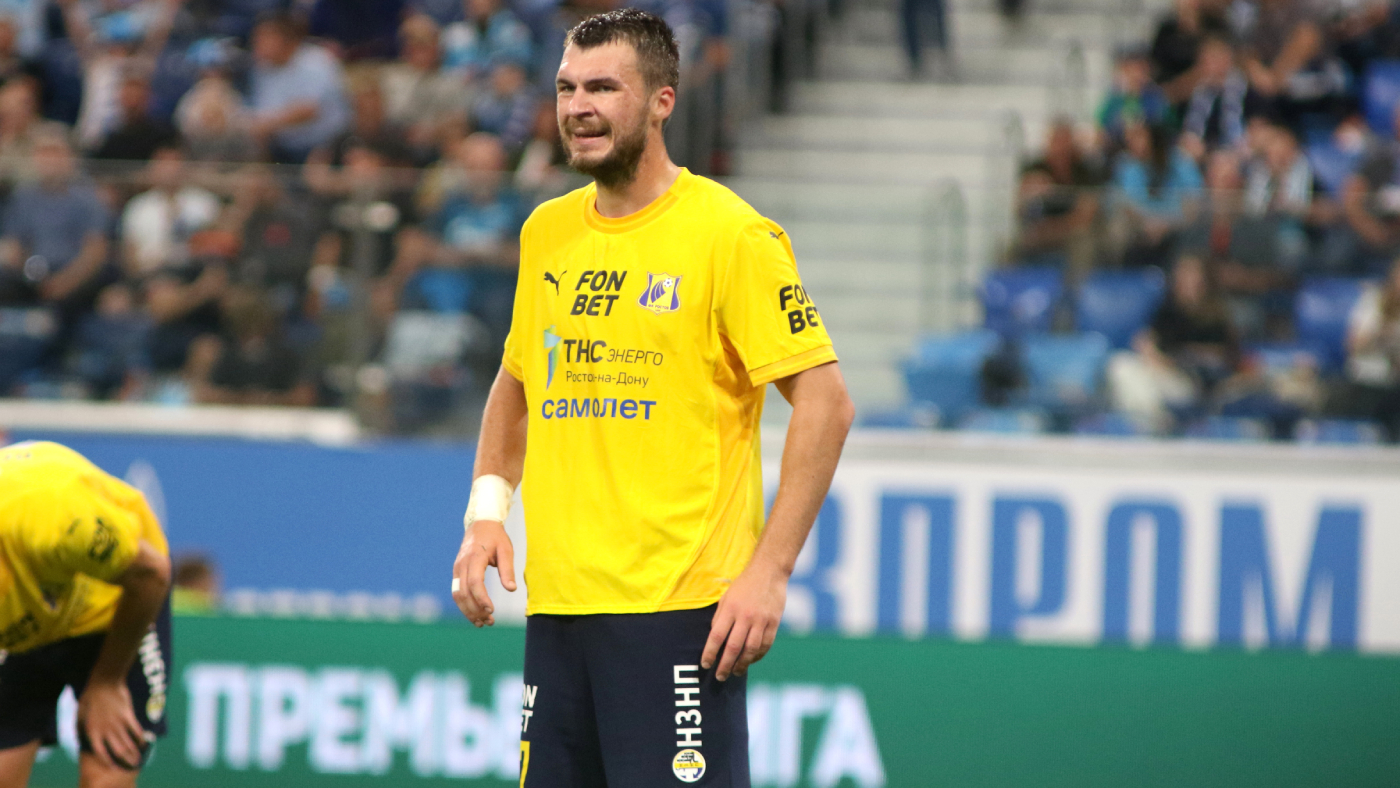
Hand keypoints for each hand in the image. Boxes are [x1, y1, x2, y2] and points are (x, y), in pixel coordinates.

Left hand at [77, 680, 144, 769]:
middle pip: (117, 750)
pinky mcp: (128, 715)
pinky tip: (144, 744)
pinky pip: (136, 730)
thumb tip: (81, 739)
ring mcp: (118, 723)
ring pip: (127, 742)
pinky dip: (140, 738)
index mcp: (92, 731)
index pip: (100, 752)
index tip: (114, 766)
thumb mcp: (79, 714)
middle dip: (125, 760)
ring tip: (138, 759)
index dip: (108, 761)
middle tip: (131, 765)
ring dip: (133, 752)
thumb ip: (80, 728)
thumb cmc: (89, 696)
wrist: (104, 681)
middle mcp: (106, 730)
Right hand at [451, 520, 515, 626]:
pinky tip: (475, 614)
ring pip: (457, 595)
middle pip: (464, 592)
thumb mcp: (506, 550)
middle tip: (490, 621)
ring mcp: (456, 568)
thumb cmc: (496, 537)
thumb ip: (507, 569)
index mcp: (475, 557)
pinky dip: (464, 605)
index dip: (481, 598)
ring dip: (468, 611)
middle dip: (475, 610)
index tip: (492, 610)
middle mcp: (462, 564)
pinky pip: (457, 592)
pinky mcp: (456, 572)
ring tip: (482, 623)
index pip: (474, 582)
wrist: (480, 524)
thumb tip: (512, 589)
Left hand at [701, 561, 786, 680]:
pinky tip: (750, 661)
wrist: (769, 572)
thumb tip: (715, 640)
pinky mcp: (774, 623)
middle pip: (733, 647)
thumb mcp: (726, 597)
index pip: (717, 636)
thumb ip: (720, 618)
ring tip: (735, 672)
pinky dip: (757, 656)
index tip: (705, 665)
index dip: (710, 653)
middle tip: (719, 676)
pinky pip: (765, 645)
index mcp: (730, 608)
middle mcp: (745, 616)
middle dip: (725, 665)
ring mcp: (761, 620)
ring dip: (742, 665)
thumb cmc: (743, 585)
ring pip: (750, 650)